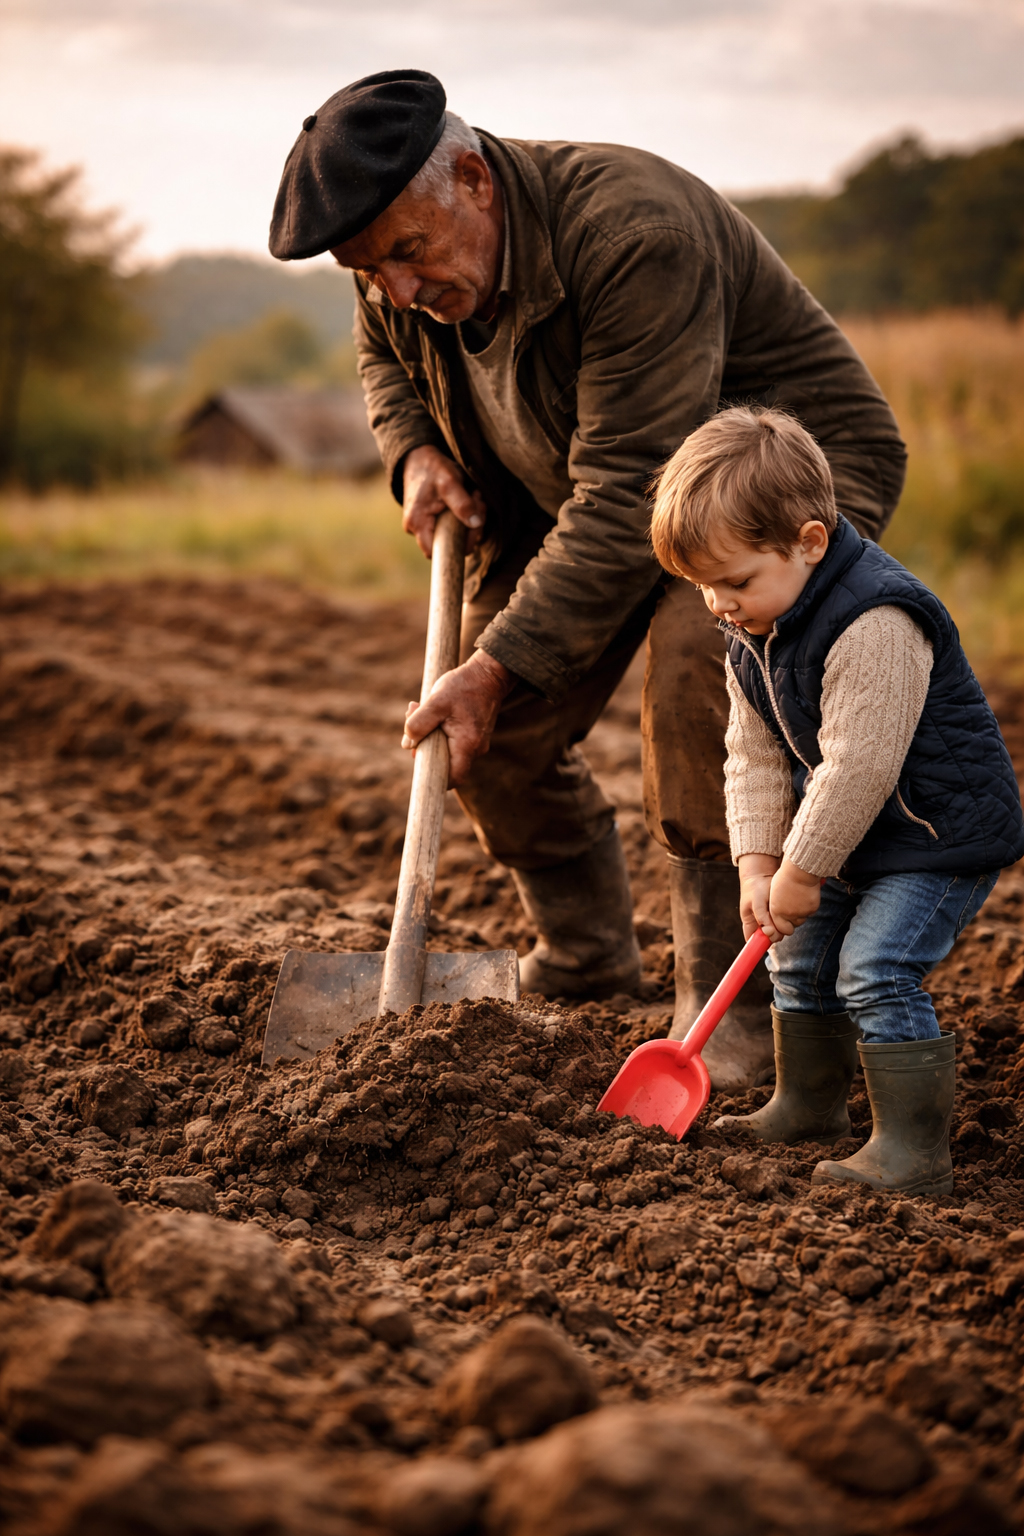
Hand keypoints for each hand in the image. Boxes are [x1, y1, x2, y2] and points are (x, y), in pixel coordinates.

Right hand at [402, 444, 485, 557]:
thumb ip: (462, 503)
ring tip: (475, 497)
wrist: (418, 457)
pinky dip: (464, 515)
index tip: (474, 527)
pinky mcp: (431, 520)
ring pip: (453, 535)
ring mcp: (423, 525)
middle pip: (449, 544)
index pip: (437, 553)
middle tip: (479, 503)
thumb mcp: (449, 481)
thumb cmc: (431, 468)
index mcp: (417, 523)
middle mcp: (416, 529)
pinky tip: (470, 500)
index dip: (459, 547)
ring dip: (470, 519)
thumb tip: (476, 523)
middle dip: (470, 528)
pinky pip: (451, 526)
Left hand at [402, 650, 513, 786]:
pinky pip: (453, 740)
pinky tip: (430, 710)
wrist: (488, 673)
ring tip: (418, 708)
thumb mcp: (435, 702)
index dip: (435, 778)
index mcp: (467, 745)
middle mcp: (475, 748)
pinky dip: (438, 729)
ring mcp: (476, 743)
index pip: (453, 778)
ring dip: (429, 733)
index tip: (420, 763)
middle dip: (424, 746)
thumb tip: (408, 744)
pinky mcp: (473, 734)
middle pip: (446, 763)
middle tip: (411, 720)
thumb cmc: (463, 686)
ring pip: (447, 749)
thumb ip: (419, 724)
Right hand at [738, 853, 780, 940]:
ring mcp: (768, 919)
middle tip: (779, 923)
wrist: (763, 874)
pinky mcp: (777, 914)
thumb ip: (762, 918)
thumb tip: (769, 933)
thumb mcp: (757, 902)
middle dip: (776, 934)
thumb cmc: (756, 888)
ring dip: (782, 926)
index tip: (769, 944)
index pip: (752, 941)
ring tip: (782, 914)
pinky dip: (786, 920)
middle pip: (768, 938)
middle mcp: (759, 924)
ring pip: (778, 930)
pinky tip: (787, 912)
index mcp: (749, 923)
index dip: (759, 946)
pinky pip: (783, 922)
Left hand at [767, 856, 821, 938]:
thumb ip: (777, 908)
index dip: (784, 927)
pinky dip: (809, 907)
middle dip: (793, 920)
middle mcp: (788, 915)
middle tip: (793, 909)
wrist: (799, 871)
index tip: (786, 924)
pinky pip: (811, 913)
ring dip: (801, 914)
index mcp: (776, 912)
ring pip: (802, 920)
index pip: (782, 929)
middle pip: (793, 925)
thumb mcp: (775, 895)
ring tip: (799, 900)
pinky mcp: (812, 909)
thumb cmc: (785, 878)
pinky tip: (806, 896)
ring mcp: (801, 913)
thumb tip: (780, 916)